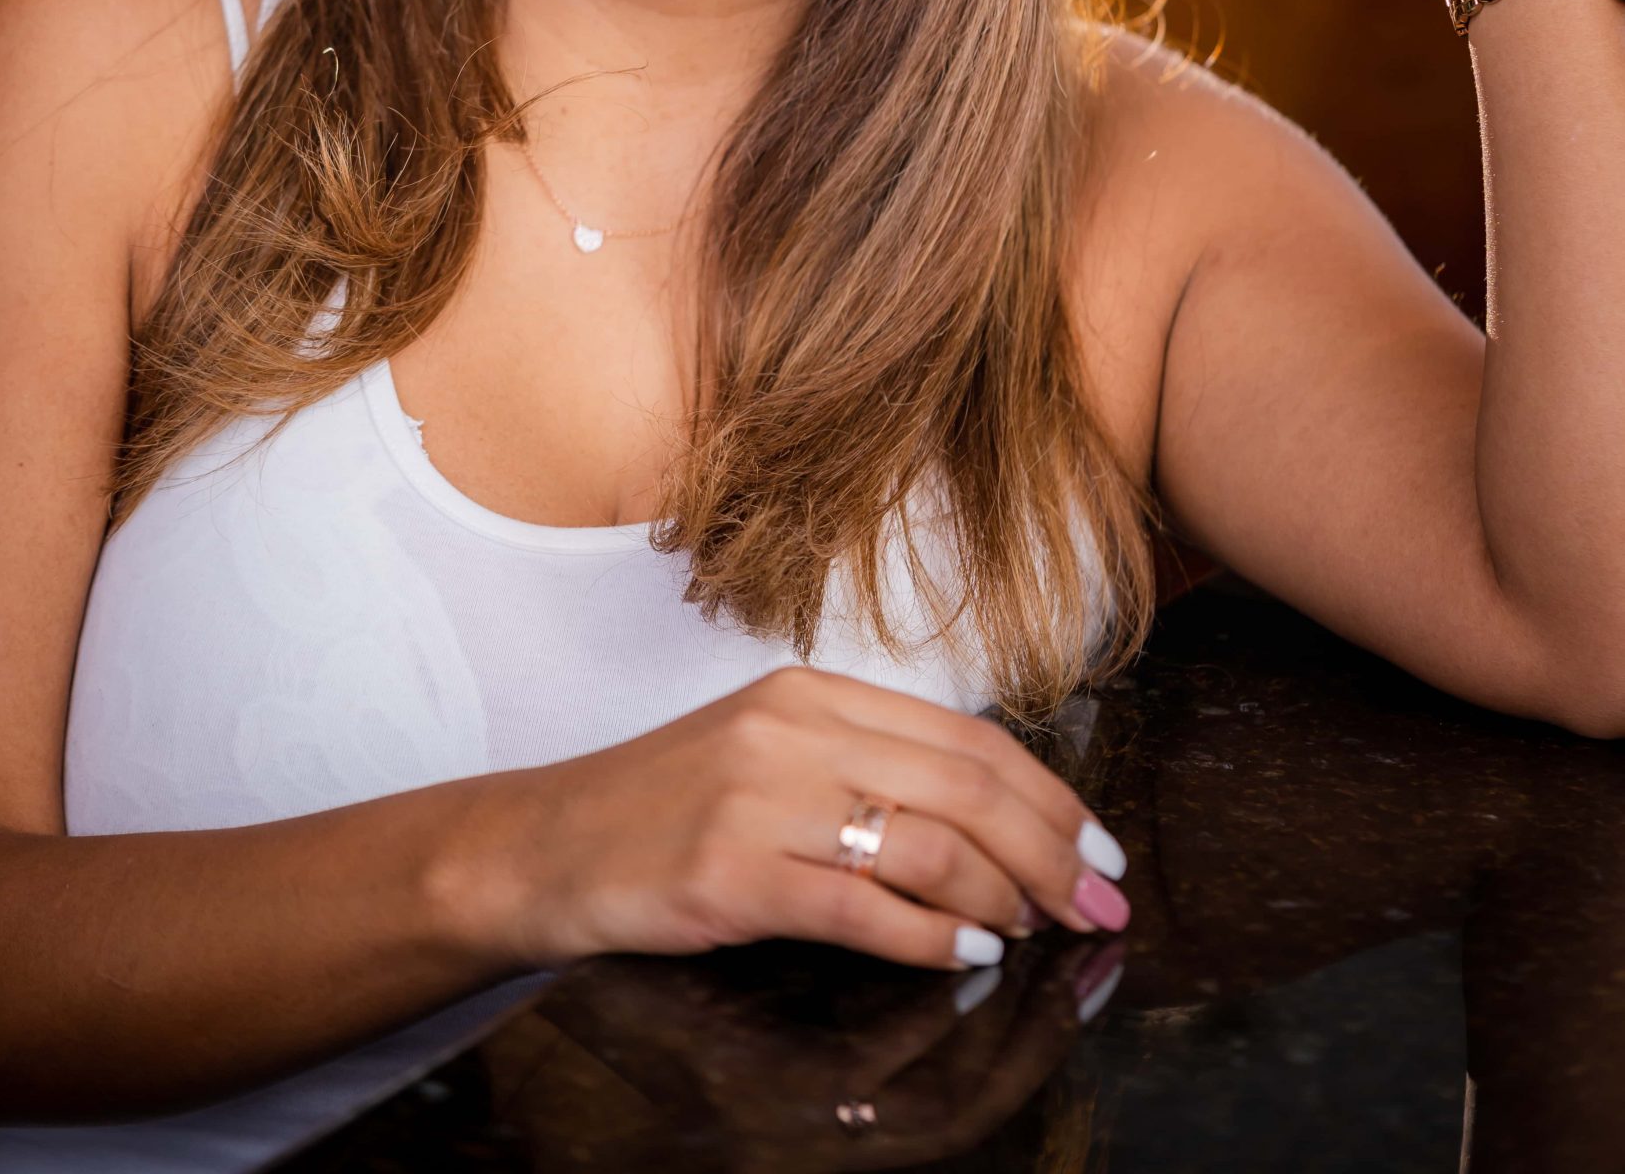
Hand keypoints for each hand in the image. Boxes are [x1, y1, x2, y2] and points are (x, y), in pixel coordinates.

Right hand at [447, 664, 1130, 974]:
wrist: (546, 844)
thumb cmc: (666, 807)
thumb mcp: (769, 752)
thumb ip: (867, 765)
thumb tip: (994, 820)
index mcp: (811, 692)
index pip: (967, 736)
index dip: (1049, 795)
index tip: (1100, 848)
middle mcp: (793, 730)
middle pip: (966, 785)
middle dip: (1052, 850)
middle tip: (1102, 905)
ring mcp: (759, 798)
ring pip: (927, 842)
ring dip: (1005, 896)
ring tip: (1037, 933)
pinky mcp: (731, 873)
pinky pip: (862, 906)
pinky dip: (932, 937)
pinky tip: (970, 956)